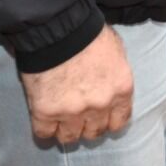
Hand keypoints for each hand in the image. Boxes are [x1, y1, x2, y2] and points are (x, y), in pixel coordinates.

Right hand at [22, 26, 132, 146]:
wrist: (58, 27)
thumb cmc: (89, 32)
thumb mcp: (116, 50)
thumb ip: (115, 73)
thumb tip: (109, 83)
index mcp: (121, 91)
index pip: (119, 123)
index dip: (108, 121)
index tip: (100, 117)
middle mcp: (100, 106)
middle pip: (94, 132)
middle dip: (87, 126)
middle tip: (78, 117)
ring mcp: (73, 112)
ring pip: (70, 138)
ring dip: (66, 130)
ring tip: (60, 120)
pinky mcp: (46, 112)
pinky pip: (44, 134)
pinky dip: (44, 130)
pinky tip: (44, 120)